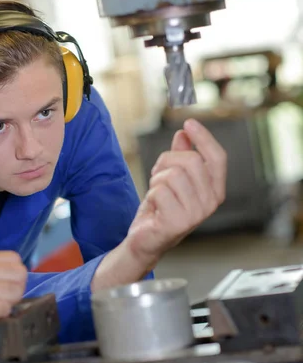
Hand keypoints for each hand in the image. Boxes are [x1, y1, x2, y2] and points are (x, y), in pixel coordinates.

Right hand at [0, 251, 26, 358]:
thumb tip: (4, 280)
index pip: (12, 258)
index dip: (13, 275)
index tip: (5, 287)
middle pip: (19, 273)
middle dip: (16, 289)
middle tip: (3, 301)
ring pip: (15, 290)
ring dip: (9, 304)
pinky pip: (5, 308)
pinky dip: (0, 316)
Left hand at [91, 119, 225, 291]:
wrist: (146, 239)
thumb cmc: (161, 208)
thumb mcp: (171, 178)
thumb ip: (180, 156)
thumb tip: (184, 134)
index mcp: (215, 190)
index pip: (217, 158)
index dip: (204, 138)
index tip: (188, 122)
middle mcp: (211, 202)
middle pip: (191, 161)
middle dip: (167, 161)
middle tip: (158, 175)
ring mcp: (196, 214)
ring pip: (173, 174)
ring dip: (157, 180)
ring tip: (157, 194)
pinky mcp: (178, 222)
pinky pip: (159, 190)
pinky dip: (150, 195)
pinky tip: (153, 207)